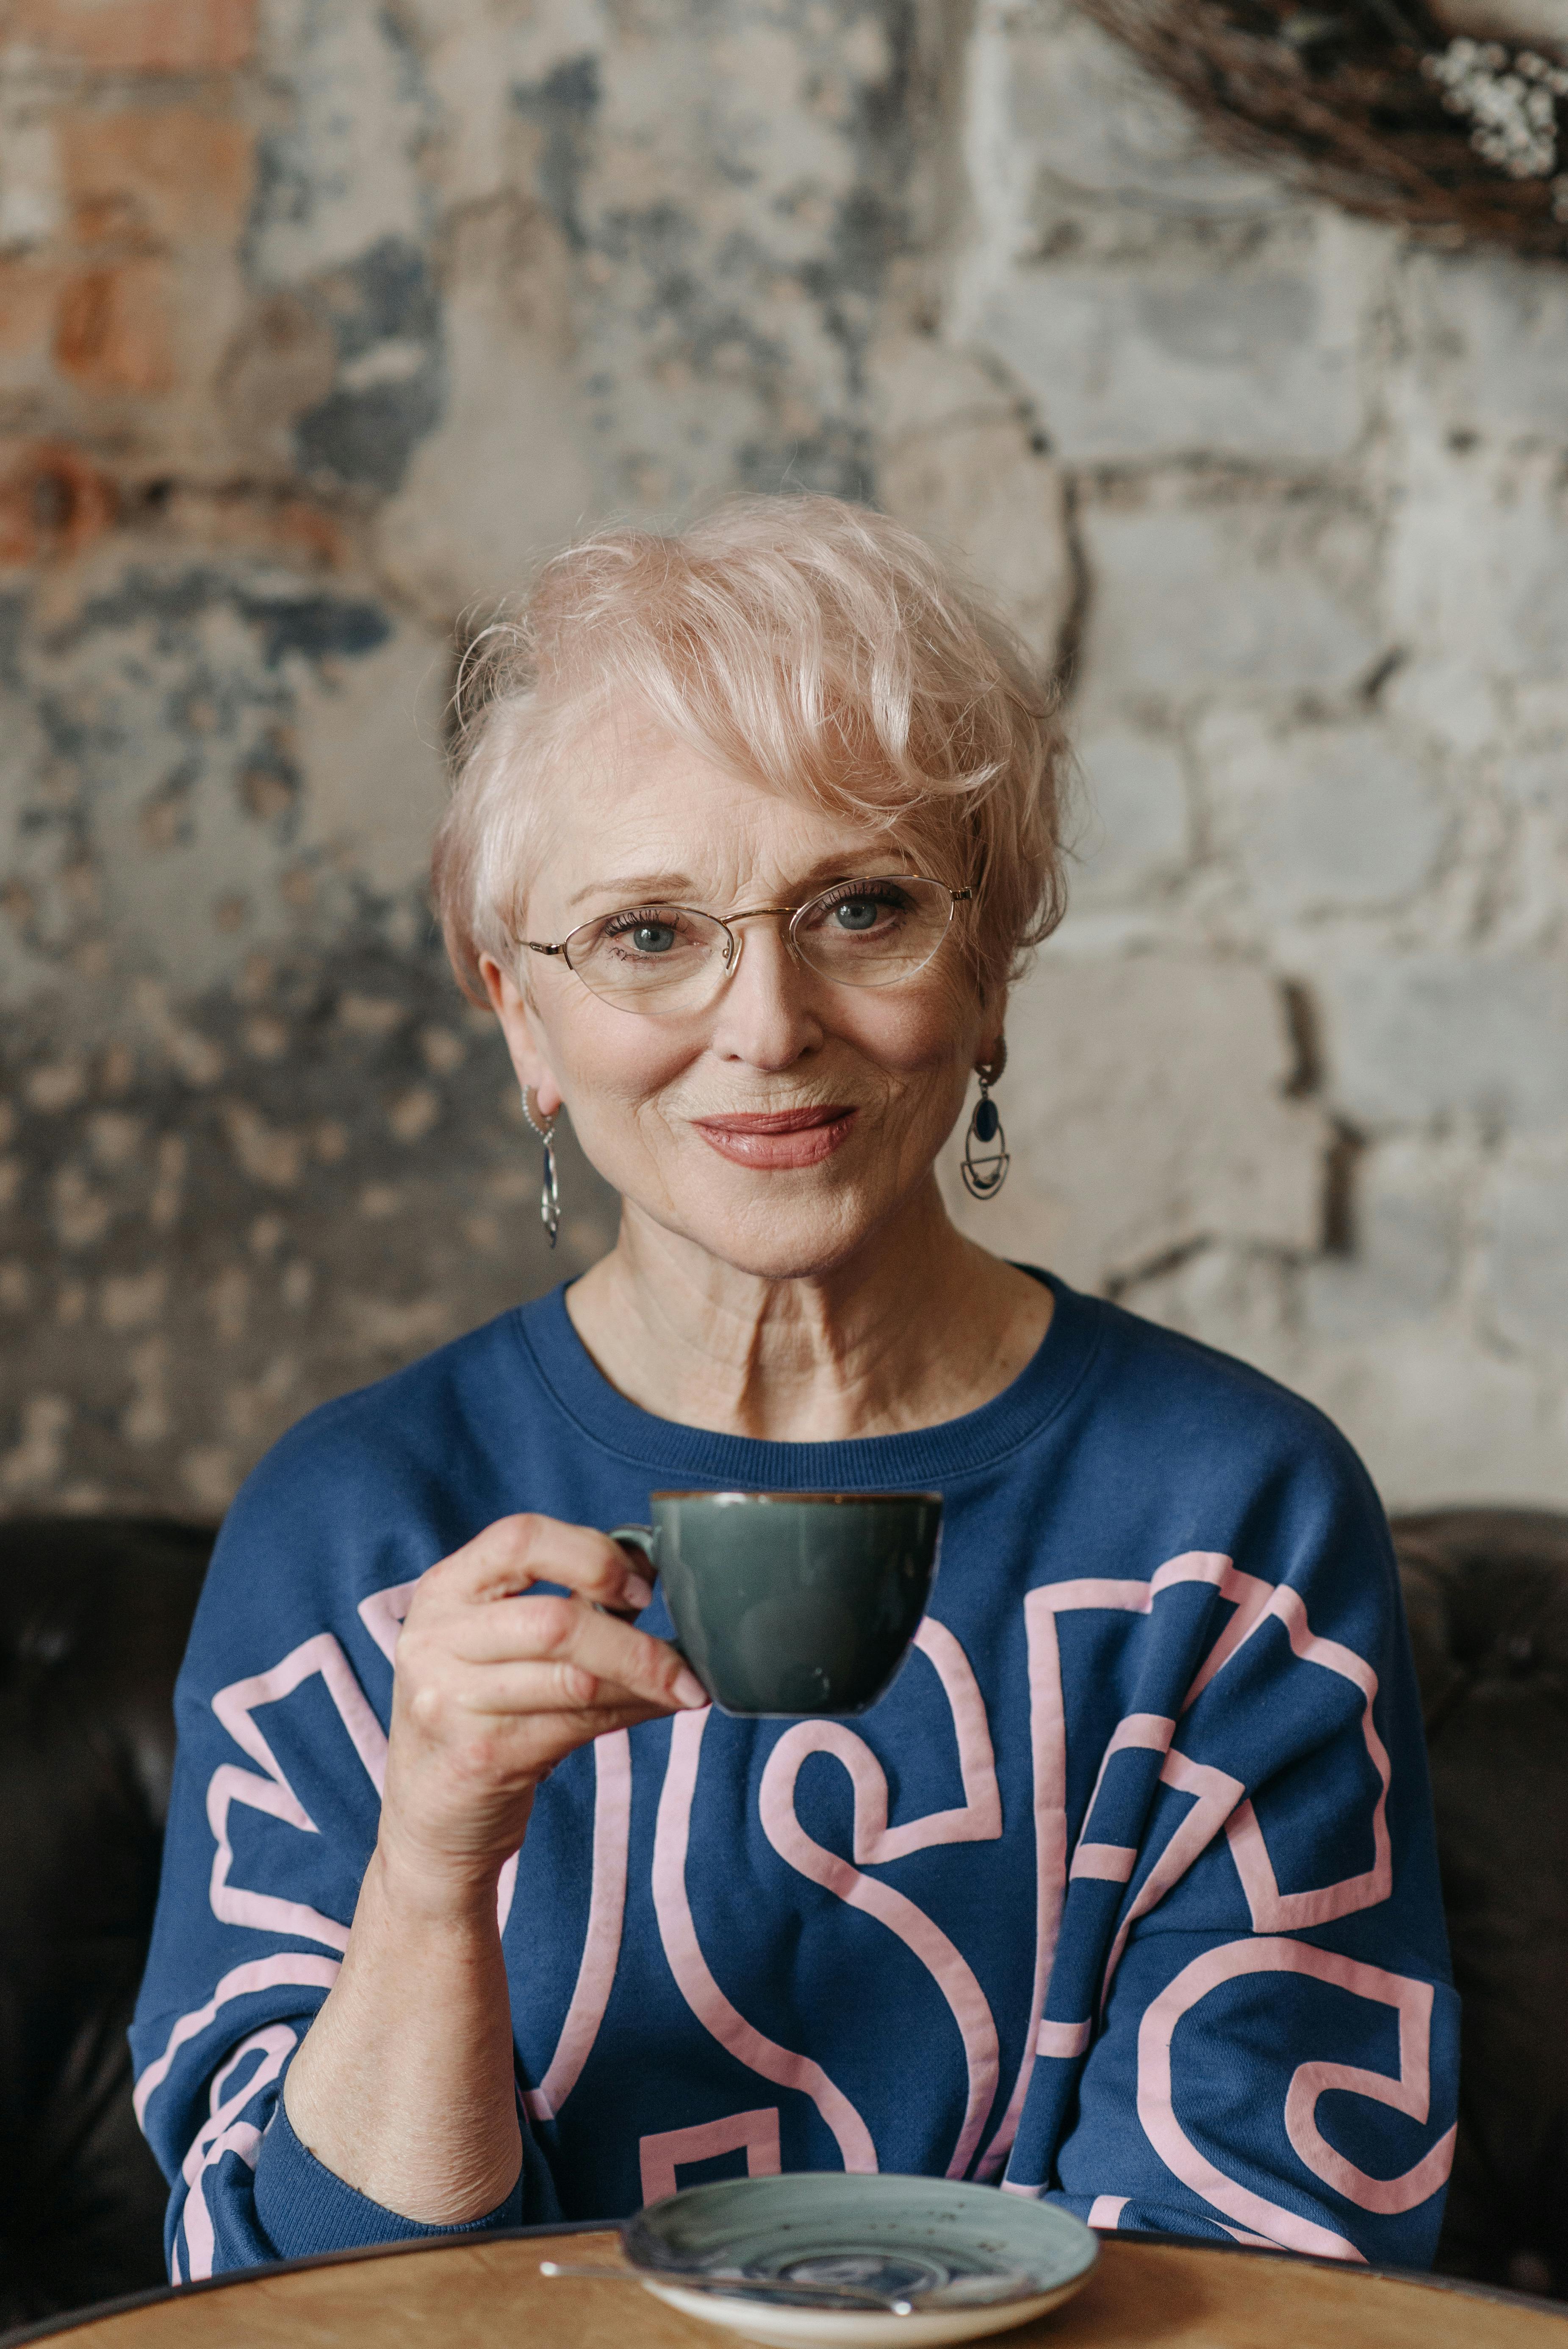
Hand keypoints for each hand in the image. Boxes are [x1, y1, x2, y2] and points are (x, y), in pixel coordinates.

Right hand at [379, 1513, 706, 1908]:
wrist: (427, 1816)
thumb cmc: (478, 1712)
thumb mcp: (493, 1642)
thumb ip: (557, 1602)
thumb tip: (650, 1575)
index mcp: (444, 1589)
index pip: (521, 1539)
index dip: (592, 1555)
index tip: (641, 1586)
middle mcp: (436, 1639)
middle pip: (557, 1621)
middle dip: (636, 1643)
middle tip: (684, 1661)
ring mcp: (451, 1701)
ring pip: (576, 1679)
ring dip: (646, 1682)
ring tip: (683, 1687)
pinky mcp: (480, 1757)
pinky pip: (579, 1725)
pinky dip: (633, 1713)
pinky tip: (658, 1708)